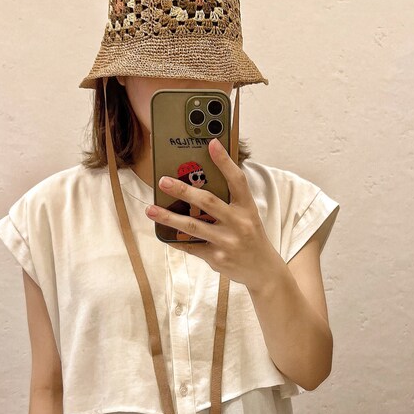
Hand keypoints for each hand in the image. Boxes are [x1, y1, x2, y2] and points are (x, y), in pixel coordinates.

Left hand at [143, 138, 282, 290]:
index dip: (225, 161)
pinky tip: (163, 234)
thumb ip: (228, 201)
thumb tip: (197, 183)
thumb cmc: (250, 235)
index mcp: (247, 207)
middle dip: (183, 190)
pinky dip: (175, 240)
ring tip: (151, 209)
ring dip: (169, 217)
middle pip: (208, 202)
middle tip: (163, 181)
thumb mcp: (247, 215)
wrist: (263, 270)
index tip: (211, 143)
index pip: (237, 179)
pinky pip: (191, 246)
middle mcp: (239, 223)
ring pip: (193, 227)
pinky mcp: (217, 258)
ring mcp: (228, 241)